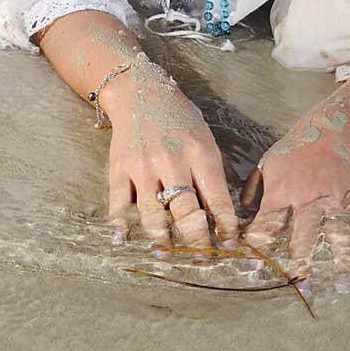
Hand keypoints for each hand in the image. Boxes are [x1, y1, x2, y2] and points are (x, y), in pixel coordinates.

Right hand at [106, 60, 239, 254]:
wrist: (139, 92)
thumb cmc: (179, 118)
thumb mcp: (204, 138)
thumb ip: (211, 173)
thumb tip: (222, 214)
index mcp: (199, 152)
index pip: (216, 198)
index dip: (225, 226)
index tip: (231, 245)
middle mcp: (171, 160)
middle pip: (186, 211)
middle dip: (197, 240)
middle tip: (203, 258)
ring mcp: (142, 166)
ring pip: (153, 213)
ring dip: (161, 240)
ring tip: (169, 256)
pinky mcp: (119, 169)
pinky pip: (119, 204)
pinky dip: (121, 225)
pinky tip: (125, 240)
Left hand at [239, 100, 349, 290]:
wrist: (331, 128)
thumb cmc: (295, 148)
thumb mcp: (267, 163)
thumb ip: (254, 189)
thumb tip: (242, 212)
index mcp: (281, 192)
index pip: (267, 225)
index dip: (259, 247)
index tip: (253, 268)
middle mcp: (306, 199)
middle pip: (303, 237)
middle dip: (301, 263)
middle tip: (300, 286)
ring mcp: (332, 199)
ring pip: (335, 234)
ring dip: (339, 259)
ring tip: (340, 282)